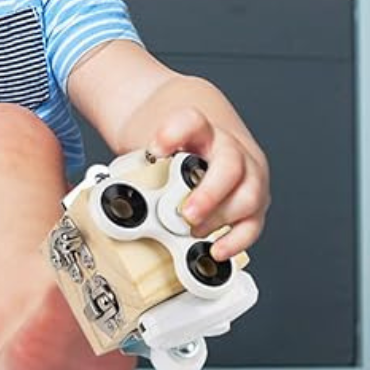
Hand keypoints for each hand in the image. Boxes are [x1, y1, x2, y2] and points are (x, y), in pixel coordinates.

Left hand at [149, 106, 269, 262]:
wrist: (202, 141)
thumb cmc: (178, 148)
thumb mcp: (158, 147)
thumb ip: (143, 165)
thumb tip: (115, 197)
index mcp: (201, 130)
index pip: (191, 121)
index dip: (173, 134)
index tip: (155, 150)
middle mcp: (230, 149)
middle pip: (230, 165)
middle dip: (209, 194)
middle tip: (185, 213)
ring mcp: (247, 174)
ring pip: (249, 195)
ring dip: (220, 218)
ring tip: (193, 231)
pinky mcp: (254, 201)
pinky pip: (253, 222)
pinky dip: (236, 239)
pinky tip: (217, 248)